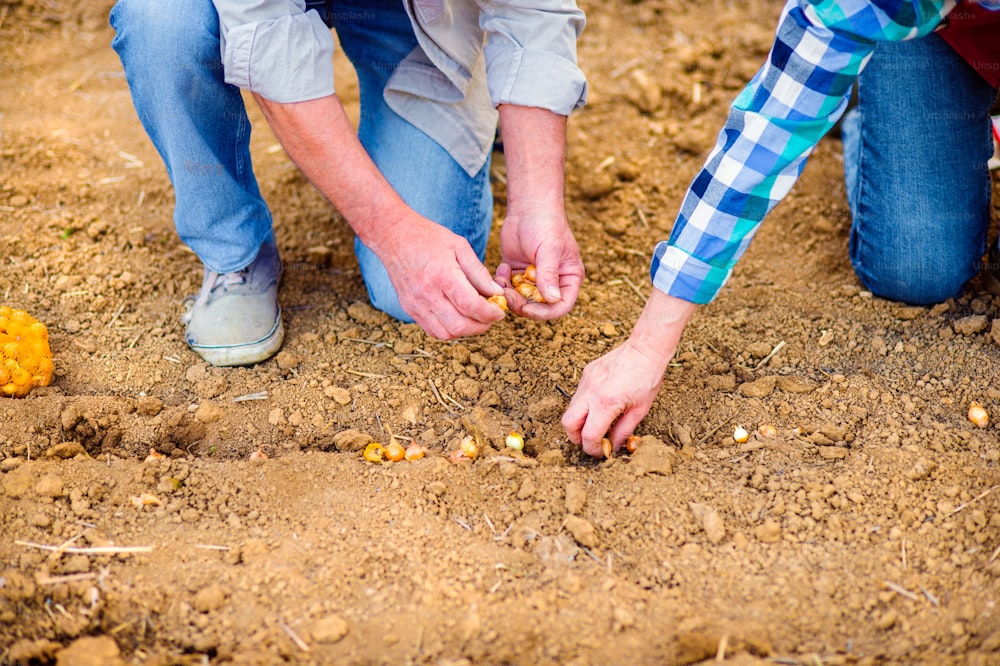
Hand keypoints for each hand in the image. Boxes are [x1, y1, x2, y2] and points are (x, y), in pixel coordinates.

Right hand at [373, 212, 504, 339]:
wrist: (393, 236)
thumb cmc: (428, 237)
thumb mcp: (459, 246)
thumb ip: (479, 272)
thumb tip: (496, 292)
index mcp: (442, 275)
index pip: (471, 306)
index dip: (490, 313)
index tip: (499, 311)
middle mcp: (427, 294)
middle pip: (460, 325)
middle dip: (481, 326)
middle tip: (490, 317)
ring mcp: (416, 304)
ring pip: (446, 333)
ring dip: (466, 330)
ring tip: (476, 318)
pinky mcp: (409, 308)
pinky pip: (433, 330)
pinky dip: (450, 330)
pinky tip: (458, 317)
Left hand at [495, 210, 582, 319]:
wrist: (528, 206)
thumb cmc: (546, 225)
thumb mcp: (549, 249)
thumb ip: (549, 275)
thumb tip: (553, 300)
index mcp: (568, 278)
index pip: (560, 306)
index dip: (544, 313)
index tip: (527, 309)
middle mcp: (552, 281)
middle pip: (538, 306)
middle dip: (522, 305)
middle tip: (508, 295)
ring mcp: (534, 278)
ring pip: (521, 300)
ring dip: (510, 295)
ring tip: (503, 278)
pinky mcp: (517, 272)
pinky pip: (509, 288)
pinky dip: (502, 283)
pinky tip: (502, 267)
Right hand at [561, 341, 667, 456]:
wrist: (644, 350)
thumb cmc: (647, 378)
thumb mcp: (640, 410)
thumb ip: (623, 431)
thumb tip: (613, 446)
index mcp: (606, 403)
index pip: (588, 435)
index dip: (592, 449)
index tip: (600, 452)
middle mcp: (590, 392)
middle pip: (568, 424)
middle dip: (575, 438)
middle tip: (590, 442)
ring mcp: (586, 381)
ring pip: (570, 409)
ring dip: (579, 422)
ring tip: (596, 424)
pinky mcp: (586, 374)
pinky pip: (578, 396)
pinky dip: (584, 406)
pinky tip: (599, 406)